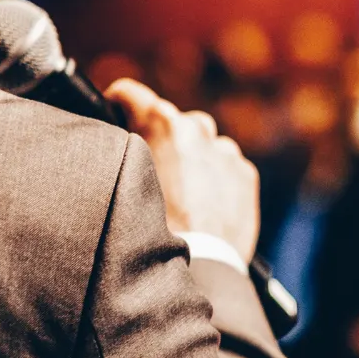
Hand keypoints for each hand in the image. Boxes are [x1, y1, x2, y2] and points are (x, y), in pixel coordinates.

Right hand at [106, 78, 259, 262]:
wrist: (199, 264)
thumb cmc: (153, 227)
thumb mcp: (124, 181)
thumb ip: (124, 150)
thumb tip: (119, 139)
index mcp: (162, 123)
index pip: (130, 93)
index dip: (117, 102)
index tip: (114, 112)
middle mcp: (196, 129)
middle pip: (173, 121)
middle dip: (163, 138)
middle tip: (153, 170)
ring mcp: (224, 151)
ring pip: (203, 145)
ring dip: (193, 160)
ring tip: (182, 196)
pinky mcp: (244, 173)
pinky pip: (225, 167)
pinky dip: (215, 179)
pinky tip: (203, 206)